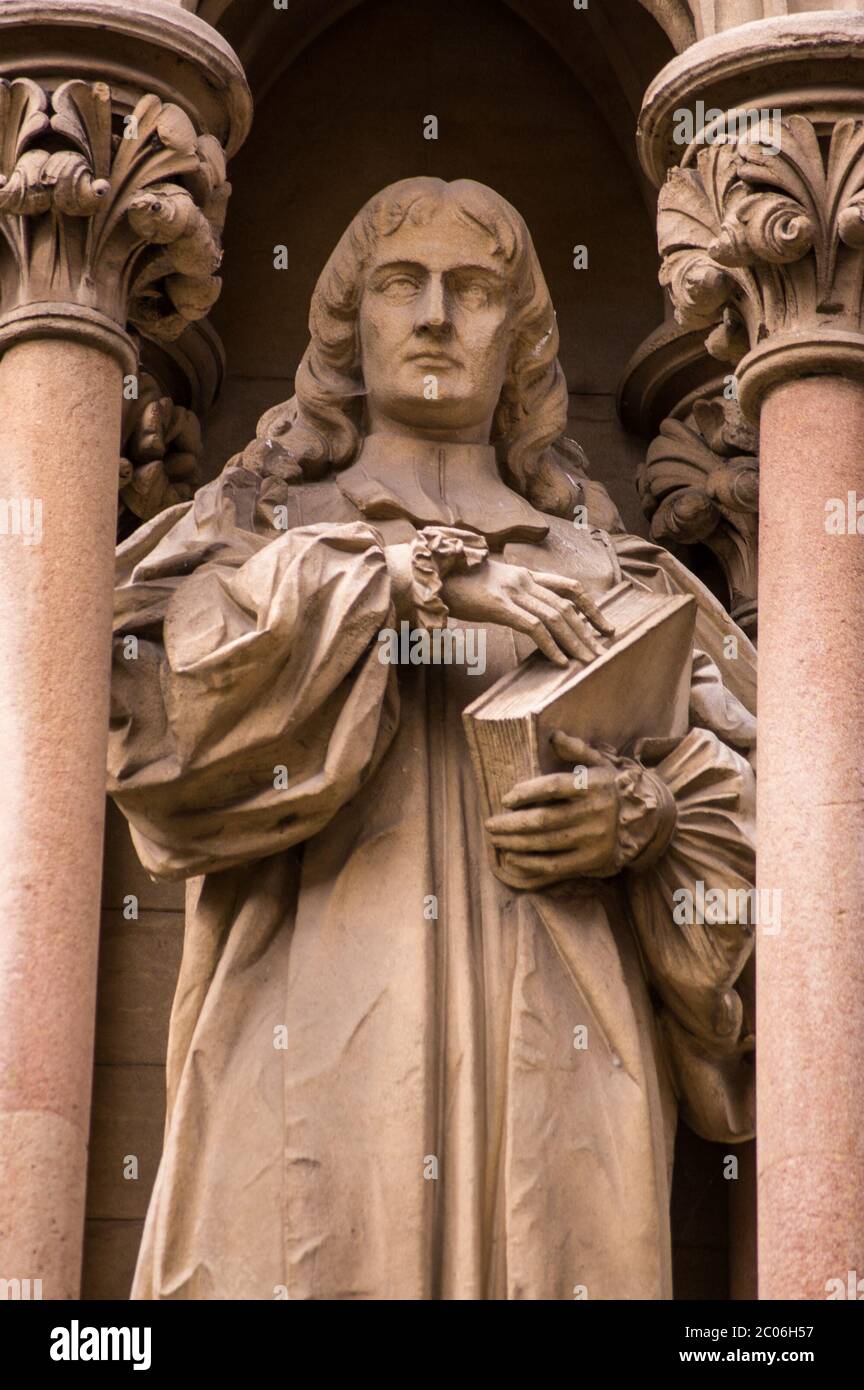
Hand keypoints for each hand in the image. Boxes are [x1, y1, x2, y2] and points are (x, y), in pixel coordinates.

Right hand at [441, 558, 613, 665]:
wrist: (429, 573)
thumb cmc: (455, 583)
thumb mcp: (491, 585)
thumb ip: (511, 595)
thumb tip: (524, 613)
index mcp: (525, 575)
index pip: (569, 587)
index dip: (591, 606)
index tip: (604, 626)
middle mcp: (524, 580)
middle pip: (567, 605)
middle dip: (588, 630)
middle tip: (602, 651)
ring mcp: (512, 592)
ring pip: (555, 617)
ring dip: (575, 642)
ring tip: (587, 661)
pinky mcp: (498, 606)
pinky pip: (533, 628)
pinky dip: (551, 646)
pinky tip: (560, 662)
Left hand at [486, 733, 623, 889]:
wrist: (645, 821)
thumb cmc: (611, 788)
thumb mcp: (600, 764)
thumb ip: (576, 750)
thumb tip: (554, 736)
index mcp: (592, 786)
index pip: (553, 787)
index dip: (526, 792)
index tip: (505, 798)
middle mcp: (593, 813)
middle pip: (543, 820)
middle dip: (511, 823)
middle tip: (489, 823)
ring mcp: (592, 840)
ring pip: (545, 844)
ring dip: (515, 843)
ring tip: (496, 839)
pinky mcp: (591, 861)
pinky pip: (555, 866)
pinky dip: (530, 864)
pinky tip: (512, 859)